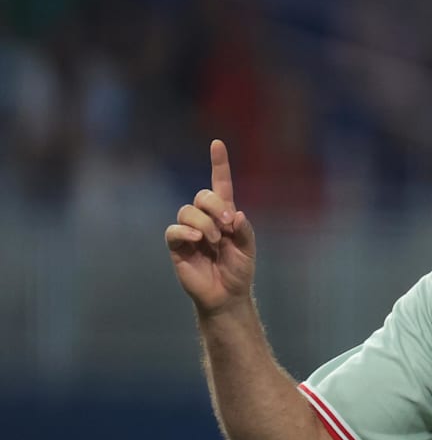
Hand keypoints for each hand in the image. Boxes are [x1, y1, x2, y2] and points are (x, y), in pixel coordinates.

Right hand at [166, 140, 255, 315]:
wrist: (227, 296)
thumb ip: (244, 230)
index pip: (220, 185)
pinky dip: (186, 231)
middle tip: (228, 224)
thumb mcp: (248, 248)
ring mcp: (189, 232)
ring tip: (216, 240)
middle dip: (215, 206)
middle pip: (202, 196)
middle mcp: (205, 220)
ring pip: (187, 211)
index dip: (219, 164)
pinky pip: (174, 230)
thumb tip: (236, 213)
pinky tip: (198, 240)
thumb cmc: (238, 271)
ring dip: (204, 222)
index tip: (217, 144)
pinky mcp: (177, 246)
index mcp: (225, 215)